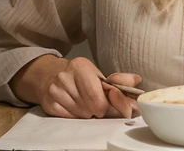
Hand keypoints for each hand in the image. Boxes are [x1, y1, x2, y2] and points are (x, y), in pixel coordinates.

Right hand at [11, 55, 140, 118]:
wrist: (48, 75)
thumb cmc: (77, 75)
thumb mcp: (97, 73)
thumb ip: (118, 80)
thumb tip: (136, 81)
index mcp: (81, 66)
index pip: (99, 96)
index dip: (111, 105)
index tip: (120, 108)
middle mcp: (65, 77)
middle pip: (92, 107)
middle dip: (100, 109)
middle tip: (100, 104)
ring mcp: (55, 91)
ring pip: (82, 114)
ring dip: (89, 113)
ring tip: (87, 104)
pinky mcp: (49, 104)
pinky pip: (71, 118)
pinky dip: (77, 116)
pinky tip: (76, 107)